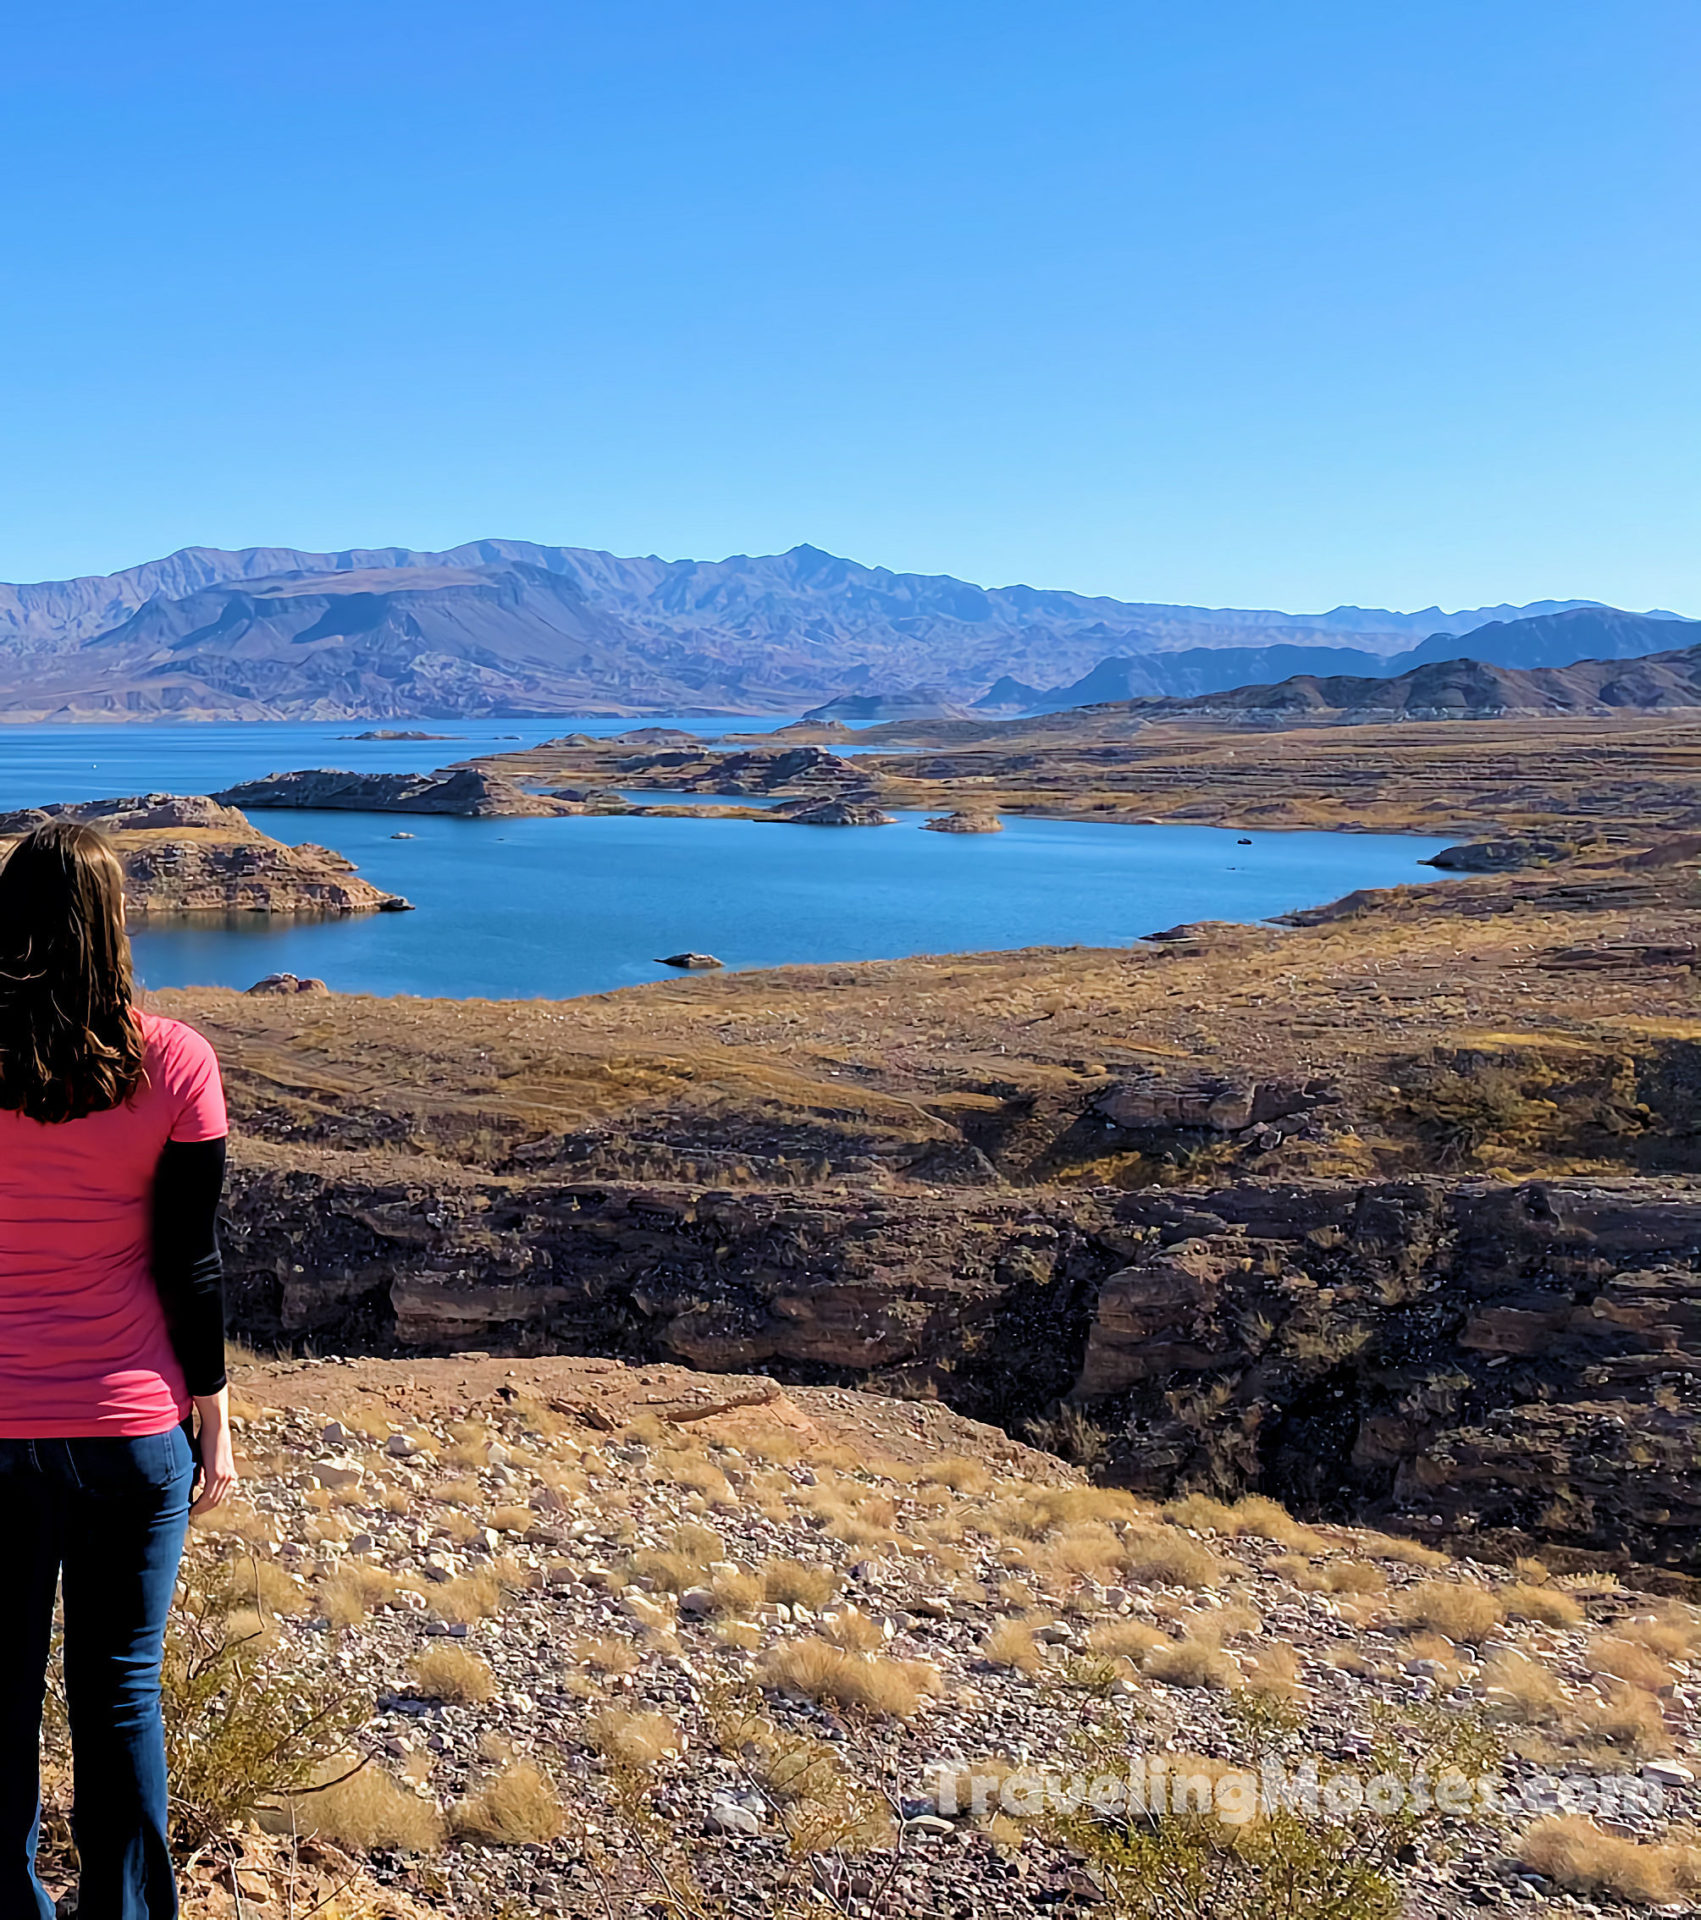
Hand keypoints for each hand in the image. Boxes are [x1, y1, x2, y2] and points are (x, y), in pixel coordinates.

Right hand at [191, 1388, 237, 1515]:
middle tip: (189, 1514)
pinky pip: (208, 1496)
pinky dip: (199, 1504)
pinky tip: (191, 1508)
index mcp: (228, 1473)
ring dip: (199, 1508)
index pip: (218, 1495)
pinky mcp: (218, 1475)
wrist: (215, 1426)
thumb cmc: (208, 1439)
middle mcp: (229, 1477)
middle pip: (216, 1500)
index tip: (195, 1509)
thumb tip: (199, 1484)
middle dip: (202, 1509)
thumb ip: (203, 1472)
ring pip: (211, 1500)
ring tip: (188, 1513)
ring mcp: (225, 1476)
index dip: (207, 1504)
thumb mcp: (205, 1459)